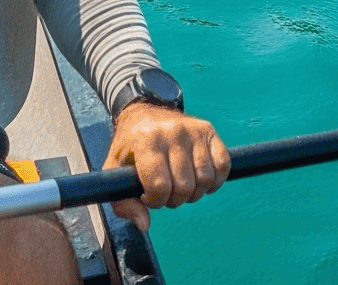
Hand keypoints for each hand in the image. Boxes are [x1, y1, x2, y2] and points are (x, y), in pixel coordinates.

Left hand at [104, 101, 230, 232]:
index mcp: (147, 140)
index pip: (160, 187)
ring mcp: (193, 130)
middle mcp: (172, 131)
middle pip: (184, 187)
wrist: (142, 113)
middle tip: (166, 191)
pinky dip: (214, 181)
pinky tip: (198, 178)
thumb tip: (144, 225)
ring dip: (194, 192)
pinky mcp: (208, 130)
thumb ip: (123, 202)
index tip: (148, 195)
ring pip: (205, 180)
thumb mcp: (115, 170)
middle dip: (174, 199)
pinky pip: (222, 166)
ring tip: (180, 184)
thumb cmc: (130, 147)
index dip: (155, 200)